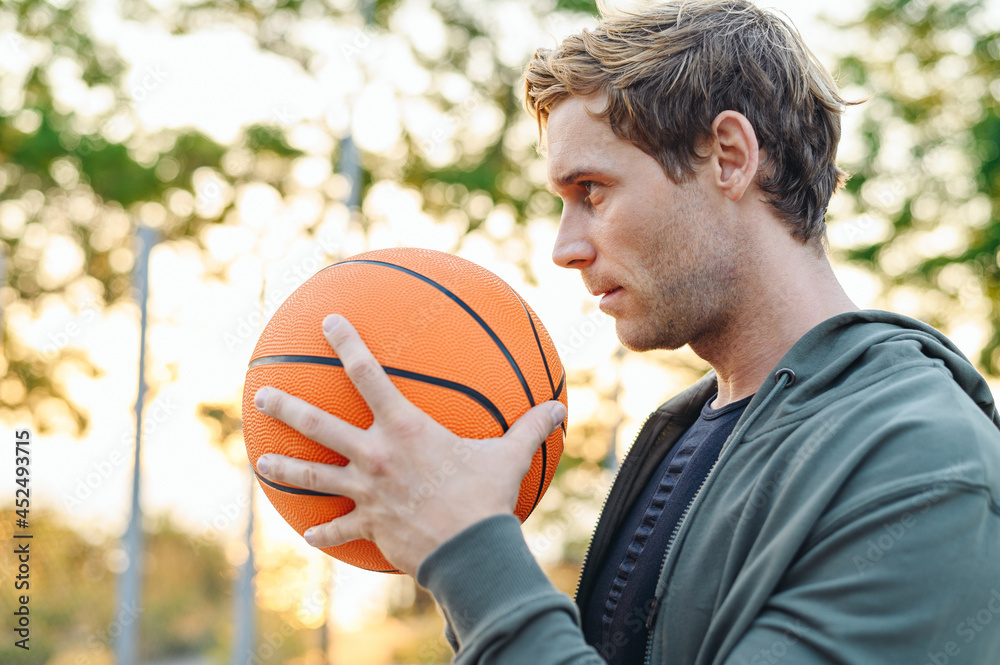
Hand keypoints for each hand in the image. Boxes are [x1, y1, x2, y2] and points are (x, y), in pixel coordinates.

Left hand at [252, 313, 566, 575]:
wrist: (468, 551)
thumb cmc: (486, 497)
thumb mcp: (509, 455)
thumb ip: (530, 427)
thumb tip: (560, 407)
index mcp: (404, 428)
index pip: (367, 373)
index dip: (347, 342)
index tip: (327, 321)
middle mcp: (373, 455)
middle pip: (317, 424)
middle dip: (285, 407)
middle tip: (261, 395)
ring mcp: (364, 492)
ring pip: (311, 477)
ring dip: (284, 469)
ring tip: (260, 463)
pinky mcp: (366, 525)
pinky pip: (338, 529)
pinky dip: (324, 532)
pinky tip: (310, 535)